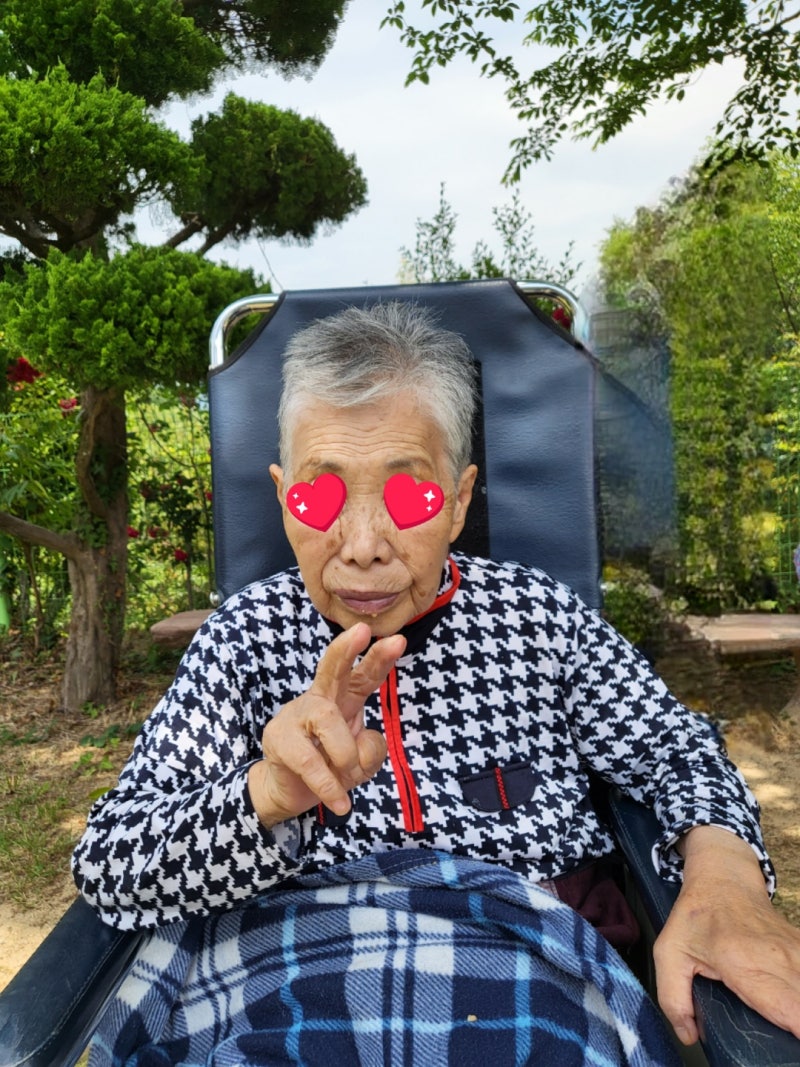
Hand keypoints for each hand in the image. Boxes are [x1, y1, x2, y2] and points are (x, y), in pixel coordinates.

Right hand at [248, 622, 404, 827]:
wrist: (287, 791)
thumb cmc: (328, 768)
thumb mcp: (361, 764)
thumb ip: (370, 752)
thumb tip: (361, 748)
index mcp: (343, 701)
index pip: (363, 677)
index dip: (379, 659)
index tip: (399, 640)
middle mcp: (319, 701)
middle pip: (331, 669)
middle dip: (347, 649)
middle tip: (362, 631)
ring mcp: (296, 717)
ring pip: (327, 718)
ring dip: (345, 753)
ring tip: (349, 775)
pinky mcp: (279, 741)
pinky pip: (310, 760)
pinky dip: (330, 786)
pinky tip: (340, 803)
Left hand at [653, 825, 799, 1044]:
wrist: (723, 878)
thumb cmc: (696, 916)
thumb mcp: (670, 953)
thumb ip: (673, 998)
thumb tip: (689, 1036)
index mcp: (743, 963)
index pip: (788, 1010)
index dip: (796, 1030)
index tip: (788, 1041)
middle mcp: (777, 959)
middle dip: (798, 1029)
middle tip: (782, 1033)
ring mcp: (795, 952)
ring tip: (786, 1019)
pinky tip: (791, 998)